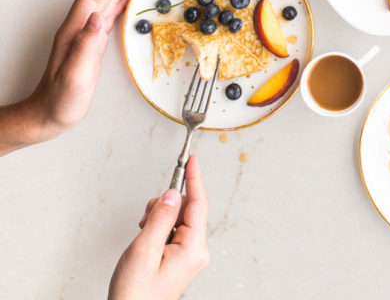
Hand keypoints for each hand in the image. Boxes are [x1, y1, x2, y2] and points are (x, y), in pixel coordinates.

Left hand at [0, 0, 155, 154]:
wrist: (48, 114)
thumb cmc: (60, 99)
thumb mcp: (74, 75)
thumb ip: (85, 45)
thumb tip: (96, 17)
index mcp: (75, 30)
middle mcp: (79, 27)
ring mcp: (85, 33)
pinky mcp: (92, 41)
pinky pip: (110, 12)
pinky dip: (124, 0)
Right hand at [109, 155, 209, 299]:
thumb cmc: (134, 294)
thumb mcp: (144, 251)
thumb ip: (160, 219)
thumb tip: (172, 194)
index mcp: (193, 248)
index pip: (198, 204)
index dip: (194, 179)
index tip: (193, 160)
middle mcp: (196, 251)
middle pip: (187, 209)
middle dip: (166, 205)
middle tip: (145, 219)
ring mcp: (189, 255)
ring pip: (178, 218)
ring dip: (159, 218)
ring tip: (142, 235)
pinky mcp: (179, 258)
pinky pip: (173, 231)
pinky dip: (158, 228)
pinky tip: (146, 240)